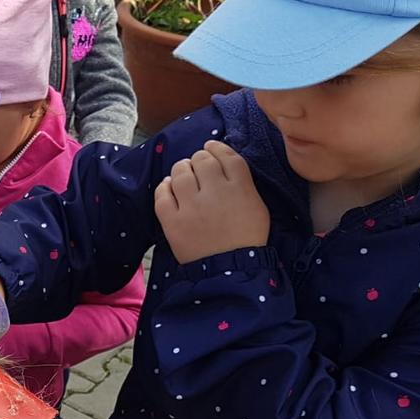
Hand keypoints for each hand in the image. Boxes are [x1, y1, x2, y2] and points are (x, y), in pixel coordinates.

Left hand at [153, 140, 269, 264]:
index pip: (226, 155)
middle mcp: (215, 192)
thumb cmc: (246, 239)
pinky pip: (162, 194)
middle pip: (202, 159)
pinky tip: (169, 188)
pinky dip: (164, 187)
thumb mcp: (257, 206)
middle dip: (198, 159)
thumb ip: (243, 183)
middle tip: (197, 167)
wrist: (230, 271)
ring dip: (181, 169)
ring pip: (180, 172)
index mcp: (240, 187)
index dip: (216, 148)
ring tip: (183, 176)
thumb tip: (222, 164)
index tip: (210, 147)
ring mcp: (192, 206)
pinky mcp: (173, 221)